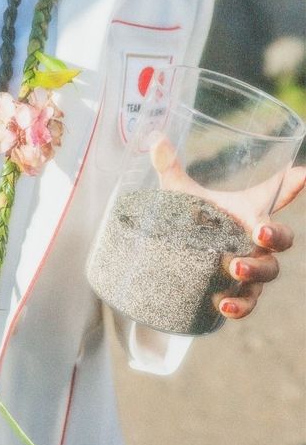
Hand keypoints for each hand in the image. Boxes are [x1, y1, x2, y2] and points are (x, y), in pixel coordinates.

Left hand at [151, 134, 305, 319]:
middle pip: (281, 238)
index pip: (276, 195)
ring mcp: (250, 265)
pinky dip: (239, 305)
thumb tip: (155, 138)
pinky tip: (223, 306)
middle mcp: (254, 238)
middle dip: (276, 236)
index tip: (303, 172)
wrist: (175, 252)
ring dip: (254, 270)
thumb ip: (168, 165)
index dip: (293, 184)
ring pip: (268, 271)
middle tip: (259, 233)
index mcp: (246, 210)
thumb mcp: (177, 190)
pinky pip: (246, 301)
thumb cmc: (185, 214)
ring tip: (233, 267)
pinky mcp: (237, 289)